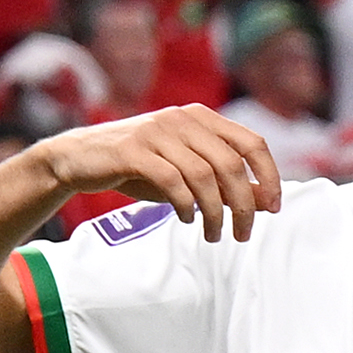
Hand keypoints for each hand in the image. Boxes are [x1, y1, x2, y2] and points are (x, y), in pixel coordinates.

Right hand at [41, 104, 283, 237]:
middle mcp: (182, 119)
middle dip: (243, 205)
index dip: (269, 175)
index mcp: (202, 118)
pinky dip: (186, 205)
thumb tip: (268, 201)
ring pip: (203, 176)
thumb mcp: (189, 175)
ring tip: (213, 234)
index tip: (274, 208)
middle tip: (242, 234)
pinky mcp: (132, 150)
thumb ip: (226, 183)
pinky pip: (172, 181)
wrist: (78, 159)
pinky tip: (187, 220)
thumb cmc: (140, 168)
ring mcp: (157, 131)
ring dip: (214, 212)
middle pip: (230, 164)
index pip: (252, 143)